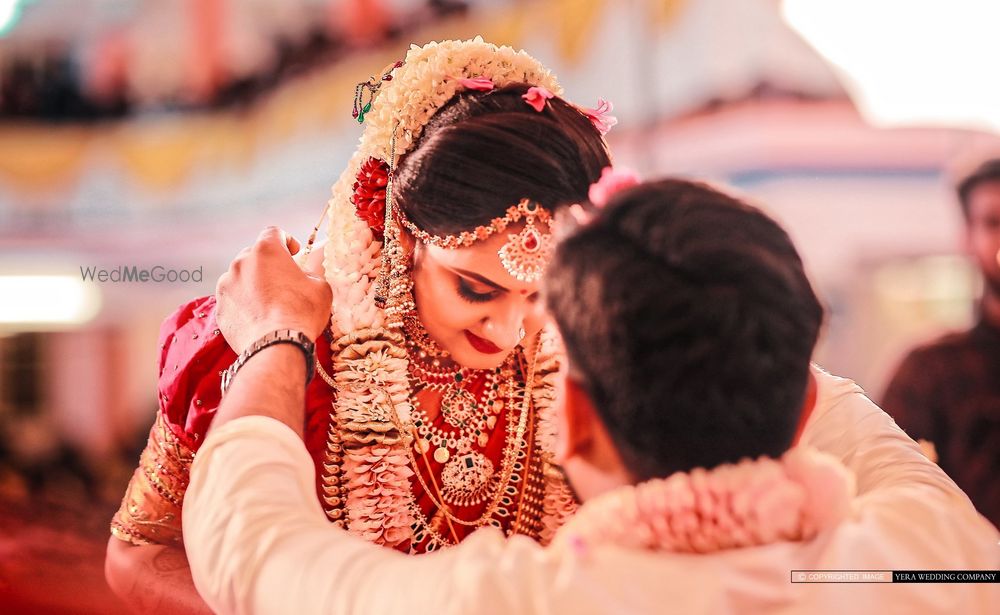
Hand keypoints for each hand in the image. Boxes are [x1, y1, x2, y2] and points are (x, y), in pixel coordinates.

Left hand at [215, 227, 331, 353]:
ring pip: (241, 278)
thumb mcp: (321, 287)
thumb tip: (305, 274)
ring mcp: (226, 285)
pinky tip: (258, 318)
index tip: (294, 254)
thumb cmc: (302, 314)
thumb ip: (311, 273)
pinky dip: (243, 304)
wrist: (276, 347)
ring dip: (253, 284)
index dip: (286, 241)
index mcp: (266, 251)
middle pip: (254, 255)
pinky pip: (233, 299)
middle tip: (283, 283)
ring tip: (269, 304)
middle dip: (268, 265)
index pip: (273, 232)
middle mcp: (241, 262)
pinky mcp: (220, 308)